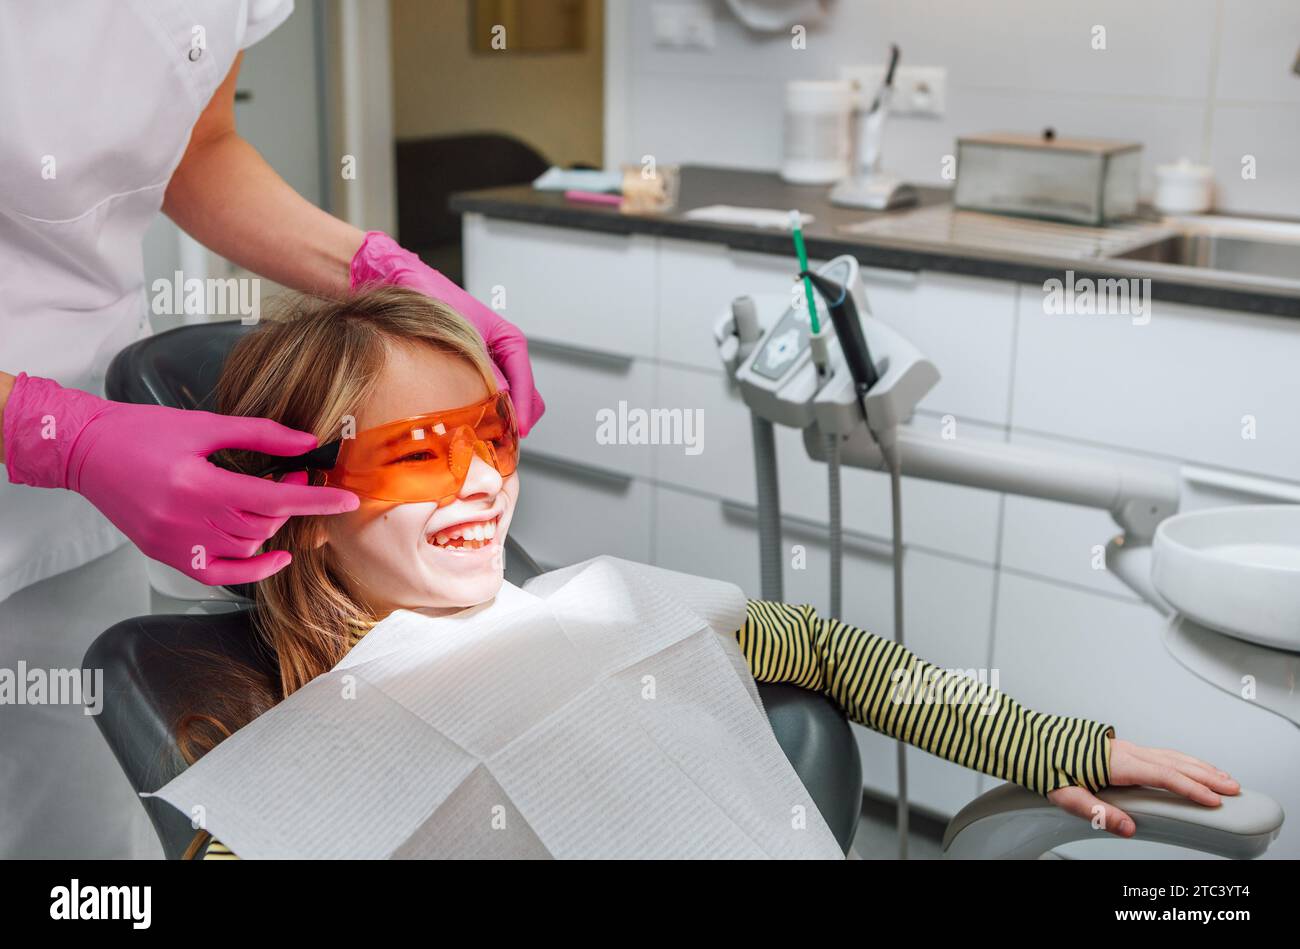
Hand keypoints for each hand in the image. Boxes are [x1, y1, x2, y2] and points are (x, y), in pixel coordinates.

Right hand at [4, 374, 358, 585]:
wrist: (85, 450)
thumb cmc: (142, 430)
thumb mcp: (203, 425)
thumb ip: (259, 434)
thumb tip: (307, 442)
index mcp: (197, 484)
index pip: (272, 498)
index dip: (315, 499)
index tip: (349, 499)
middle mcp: (186, 520)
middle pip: (262, 523)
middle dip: (290, 502)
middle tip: (297, 477)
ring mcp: (174, 543)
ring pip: (246, 546)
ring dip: (270, 525)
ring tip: (269, 498)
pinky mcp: (166, 554)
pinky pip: (219, 574)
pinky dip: (252, 568)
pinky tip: (276, 553)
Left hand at [349, 231, 544, 436]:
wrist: (394, 280)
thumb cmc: (424, 294)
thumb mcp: (456, 331)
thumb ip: (481, 367)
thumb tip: (498, 400)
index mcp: (505, 338)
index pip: (525, 379)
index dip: (522, 408)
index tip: (519, 430)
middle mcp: (498, 354)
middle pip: (524, 397)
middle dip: (514, 422)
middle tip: (498, 445)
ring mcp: (484, 367)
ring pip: (506, 405)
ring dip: (498, 424)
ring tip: (481, 441)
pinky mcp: (466, 377)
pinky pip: (484, 404)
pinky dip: (481, 420)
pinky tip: (465, 430)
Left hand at [1047, 737, 1240, 837]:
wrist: (1026, 739)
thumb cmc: (1043, 764)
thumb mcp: (1065, 794)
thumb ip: (1098, 812)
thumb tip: (1127, 828)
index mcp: (1114, 762)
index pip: (1162, 775)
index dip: (1190, 788)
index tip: (1213, 800)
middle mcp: (1122, 750)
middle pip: (1174, 762)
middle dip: (1206, 775)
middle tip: (1233, 788)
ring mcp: (1122, 746)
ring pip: (1169, 754)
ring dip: (1197, 765)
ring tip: (1221, 777)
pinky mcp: (1119, 748)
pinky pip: (1159, 753)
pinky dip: (1181, 760)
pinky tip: (1188, 767)